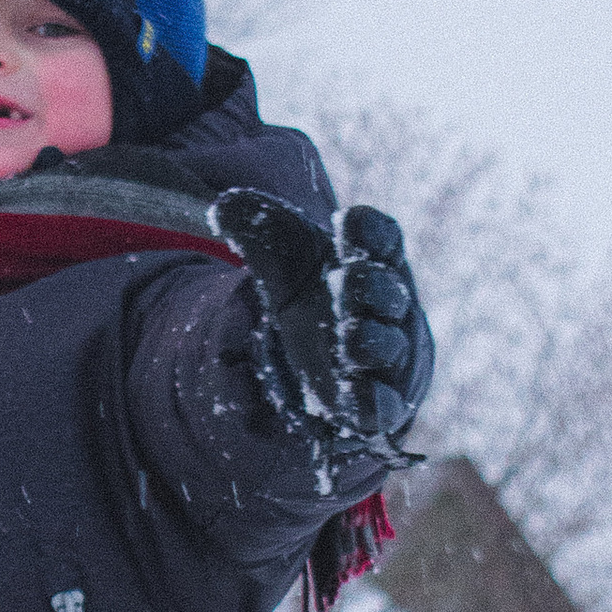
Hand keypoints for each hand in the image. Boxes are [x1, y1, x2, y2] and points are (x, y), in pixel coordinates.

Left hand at [209, 192, 433, 443]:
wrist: (320, 365)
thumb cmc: (315, 300)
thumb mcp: (286, 264)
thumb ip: (260, 233)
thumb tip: (222, 206)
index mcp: (372, 262)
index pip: (381, 238)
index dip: (368, 230)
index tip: (346, 221)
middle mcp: (388, 307)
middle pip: (387, 290)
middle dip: (370, 285)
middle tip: (348, 279)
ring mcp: (388, 357)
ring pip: (388, 347)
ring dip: (372, 341)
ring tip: (349, 338)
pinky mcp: (380, 403)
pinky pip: (386, 404)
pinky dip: (376, 403)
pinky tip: (363, 400)